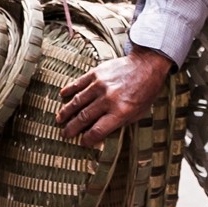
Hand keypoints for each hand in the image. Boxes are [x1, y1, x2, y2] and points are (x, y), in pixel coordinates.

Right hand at [57, 47, 173, 146]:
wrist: (147, 64)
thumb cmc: (146, 91)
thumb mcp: (139, 112)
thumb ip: (121, 123)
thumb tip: (102, 133)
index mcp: (120, 111)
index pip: (97, 131)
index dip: (87, 139)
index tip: (82, 142)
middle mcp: (108, 99)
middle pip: (83, 118)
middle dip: (72, 129)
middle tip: (65, 134)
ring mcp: (100, 85)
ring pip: (77, 102)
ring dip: (66, 112)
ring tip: (60, 119)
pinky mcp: (96, 73)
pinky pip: (78, 83)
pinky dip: (69, 90)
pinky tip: (63, 96)